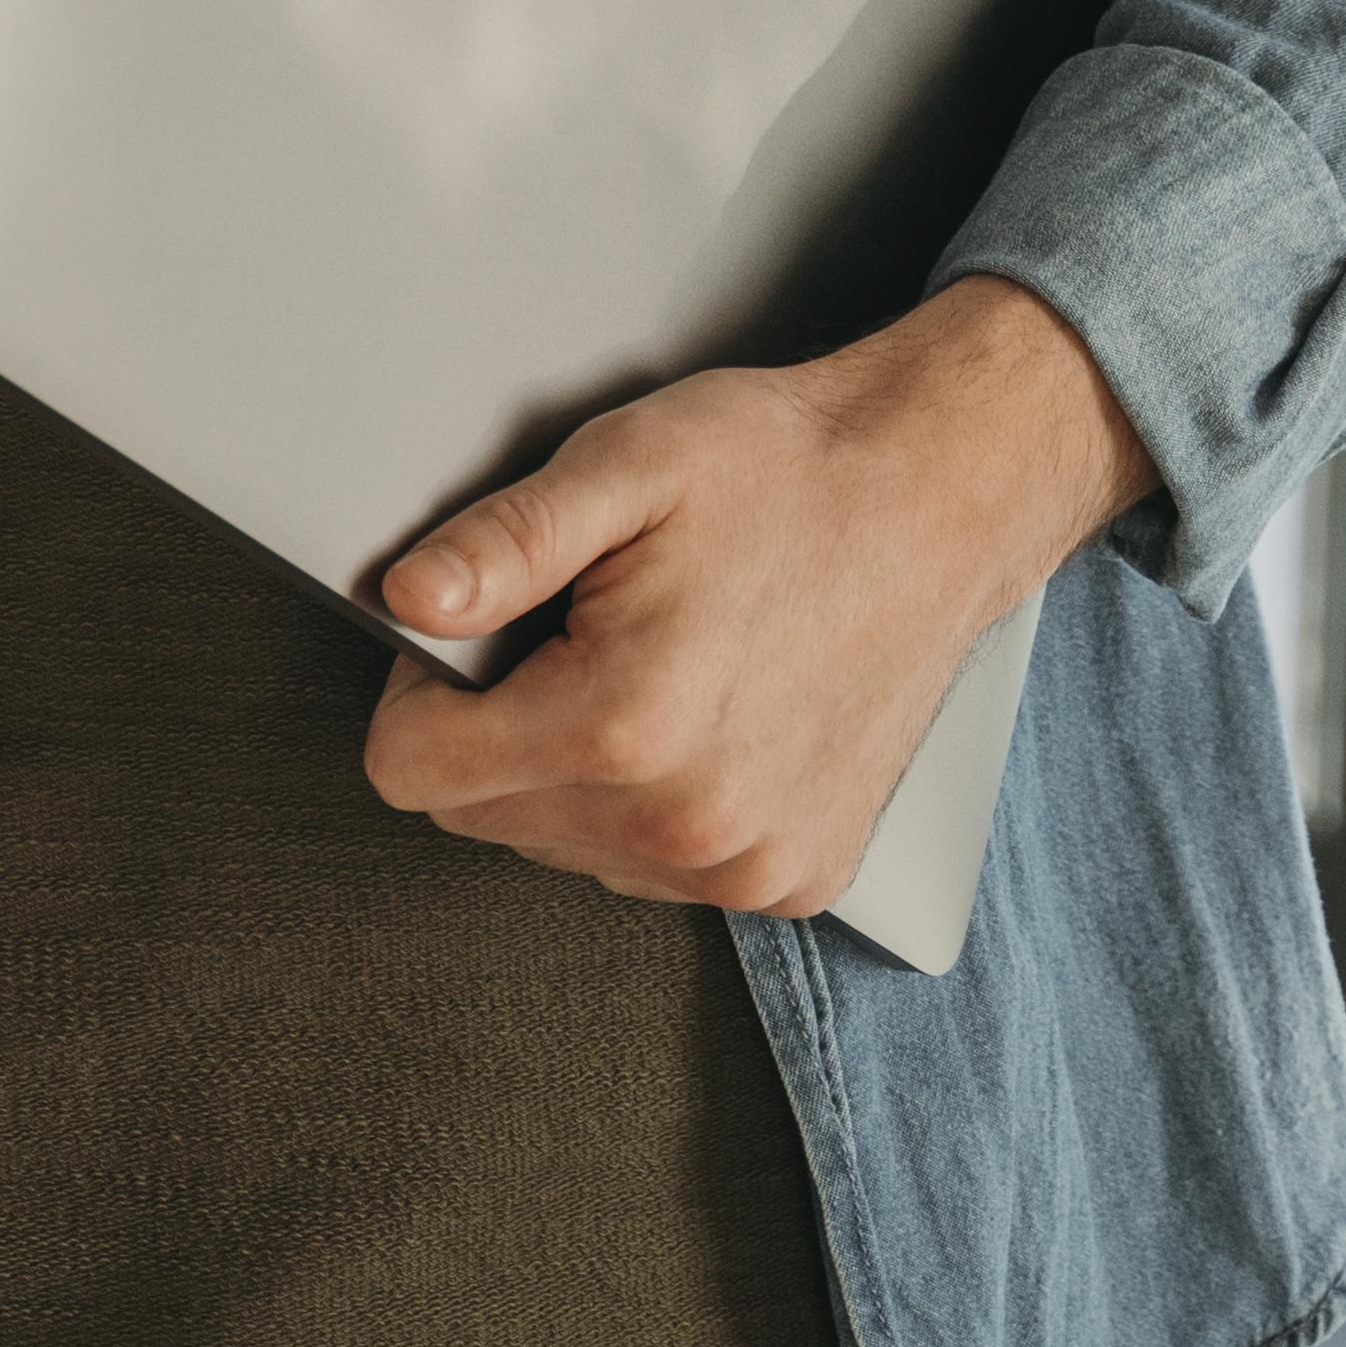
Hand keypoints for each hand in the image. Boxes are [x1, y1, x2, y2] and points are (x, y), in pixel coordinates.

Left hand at [361, 280, 1150, 918]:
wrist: (939, 497)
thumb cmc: (787, 473)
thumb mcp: (624, 467)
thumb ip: (500, 545)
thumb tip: (406, 601)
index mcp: (624, 726)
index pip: (412, 772)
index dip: (418, 689)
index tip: (473, 634)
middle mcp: (686, 823)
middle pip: (481, 815)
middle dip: (497, 727)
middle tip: (573, 630)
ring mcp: (748, 865)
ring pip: (564, 846)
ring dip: (573, 770)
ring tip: (647, 663)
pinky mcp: (797, 879)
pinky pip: (654, 867)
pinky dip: (652, 801)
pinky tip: (704, 715)